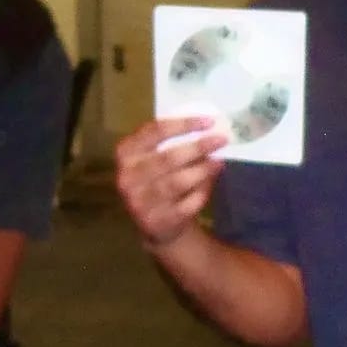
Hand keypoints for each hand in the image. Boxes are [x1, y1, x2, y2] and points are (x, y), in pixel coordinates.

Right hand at [115, 116, 227, 247]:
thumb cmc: (158, 180)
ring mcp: (140, 202)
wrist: (154, 224)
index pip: (154, 132)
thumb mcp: (154, 157)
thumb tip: (208, 128)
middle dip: (198, 147)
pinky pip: (186, 204)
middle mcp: (127, 177)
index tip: (209, 121)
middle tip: (221, 140)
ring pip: (177, 182)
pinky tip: (210, 183)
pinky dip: (202, 192)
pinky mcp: (157, 221)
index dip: (183, 124)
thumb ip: (172, 141)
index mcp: (126, 153)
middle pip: (167, 158)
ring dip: (202, 170)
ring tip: (219, 162)